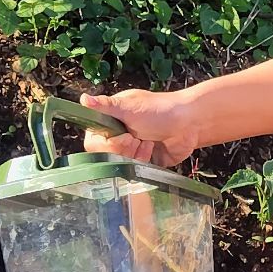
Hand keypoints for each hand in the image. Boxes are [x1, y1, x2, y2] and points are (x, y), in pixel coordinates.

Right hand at [78, 85, 202, 167]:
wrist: (189, 123)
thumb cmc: (160, 109)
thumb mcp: (130, 107)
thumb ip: (106, 106)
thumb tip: (83, 99)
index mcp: (110, 121)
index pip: (93, 141)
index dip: (107, 143)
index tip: (124, 136)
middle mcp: (117, 137)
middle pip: (106, 156)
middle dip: (124, 149)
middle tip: (137, 137)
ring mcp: (130, 151)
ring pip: (122, 165)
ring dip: (137, 154)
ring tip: (149, 140)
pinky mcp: (143, 163)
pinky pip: (136, 171)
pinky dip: (145, 161)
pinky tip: (154, 148)